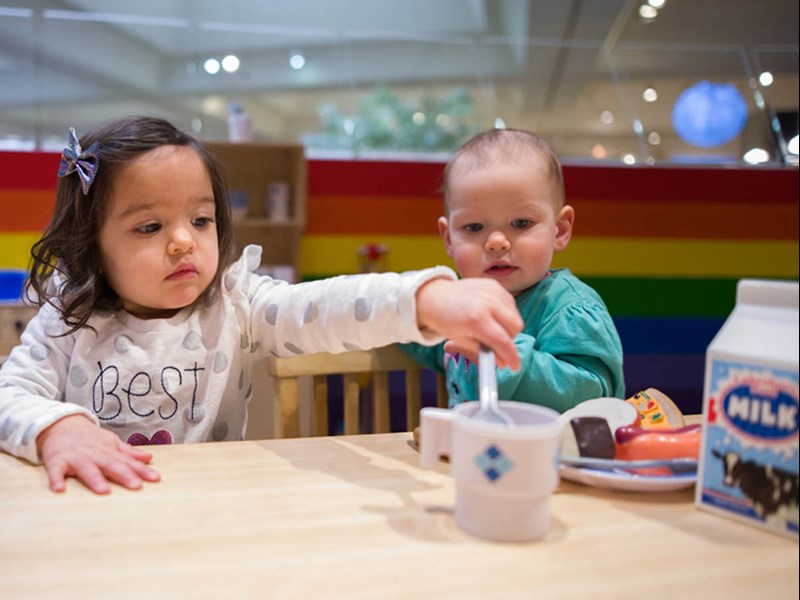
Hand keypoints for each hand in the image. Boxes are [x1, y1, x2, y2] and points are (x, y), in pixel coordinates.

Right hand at [37, 414, 160, 493]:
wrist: (61, 424)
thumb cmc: (89, 439)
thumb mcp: (110, 442)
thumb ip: (128, 453)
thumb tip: (149, 457)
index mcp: (109, 451)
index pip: (128, 462)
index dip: (142, 470)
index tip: (156, 479)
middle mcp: (94, 454)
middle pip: (111, 465)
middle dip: (124, 475)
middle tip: (137, 486)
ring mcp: (76, 457)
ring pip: (87, 468)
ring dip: (95, 479)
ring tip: (104, 490)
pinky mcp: (57, 460)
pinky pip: (56, 471)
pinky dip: (56, 479)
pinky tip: (59, 489)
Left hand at [416, 278, 521, 369]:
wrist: (436, 297)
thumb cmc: (446, 320)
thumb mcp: (462, 341)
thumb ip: (484, 352)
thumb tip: (503, 363)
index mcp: (476, 319)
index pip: (503, 341)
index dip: (511, 356)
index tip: (515, 366)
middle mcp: (488, 302)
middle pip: (515, 327)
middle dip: (510, 339)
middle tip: (497, 343)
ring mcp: (493, 291)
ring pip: (515, 315)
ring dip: (508, 326)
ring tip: (491, 327)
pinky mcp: (495, 285)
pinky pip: (510, 304)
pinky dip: (505, 313)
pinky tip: (491, 315)